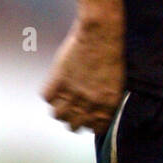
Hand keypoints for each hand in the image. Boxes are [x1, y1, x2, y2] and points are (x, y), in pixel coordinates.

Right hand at [42, 17, 124, 133]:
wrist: (99, 35)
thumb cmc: (111, 53)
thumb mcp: (115, 82)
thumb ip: (104, 100)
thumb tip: (93, 109)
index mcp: (107, 105)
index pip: (96, 128)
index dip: (89, 123)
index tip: (86, 119)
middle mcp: (89, 104)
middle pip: (73, 125)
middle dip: (72, 118)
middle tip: (71, 108)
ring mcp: (72, 94)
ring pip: (57, 114)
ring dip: (59, 107)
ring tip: (62, 97)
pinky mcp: (58, 82)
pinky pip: (47, 97)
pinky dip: (49, 92)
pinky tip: (56, 84)